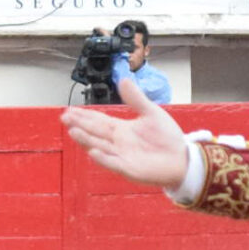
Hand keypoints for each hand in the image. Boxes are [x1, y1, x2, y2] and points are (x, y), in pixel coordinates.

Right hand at [63, 77, 190, 188]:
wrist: (183, 159)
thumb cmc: (167, 138)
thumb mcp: (151, 113)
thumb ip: (136, 99)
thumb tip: (123, 79)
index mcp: (122, 130)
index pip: (99, 121)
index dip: (84, 116)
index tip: (69, 110)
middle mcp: (118, 143)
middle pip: (95, 133)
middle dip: (80, 125)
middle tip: (65, 117)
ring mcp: (122, 157)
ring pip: (100, 147)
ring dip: (87, 140)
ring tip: (73, 131)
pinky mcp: (130, 170)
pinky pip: (114, 164)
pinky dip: (104, 158)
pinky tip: (94, 151)